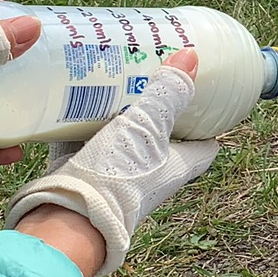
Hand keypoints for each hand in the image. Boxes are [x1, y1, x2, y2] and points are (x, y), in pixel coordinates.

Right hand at [4, 50, 218, 276]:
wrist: (68, 219)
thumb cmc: (118, 177)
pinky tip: (73, 95)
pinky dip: (80, 119)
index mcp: (178, 166)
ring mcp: (115, 173)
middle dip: (158, 107)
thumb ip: (167, 93)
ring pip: (120, 134)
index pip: (205, 145)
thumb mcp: (147, 127)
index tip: (207, 98)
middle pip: (161, 136)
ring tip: (114, 74)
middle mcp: (150, 172)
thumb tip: (192, 57)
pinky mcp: (81, 171)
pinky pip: (83, 139)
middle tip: (154, 71)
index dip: (209, 125)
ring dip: (118, 110)